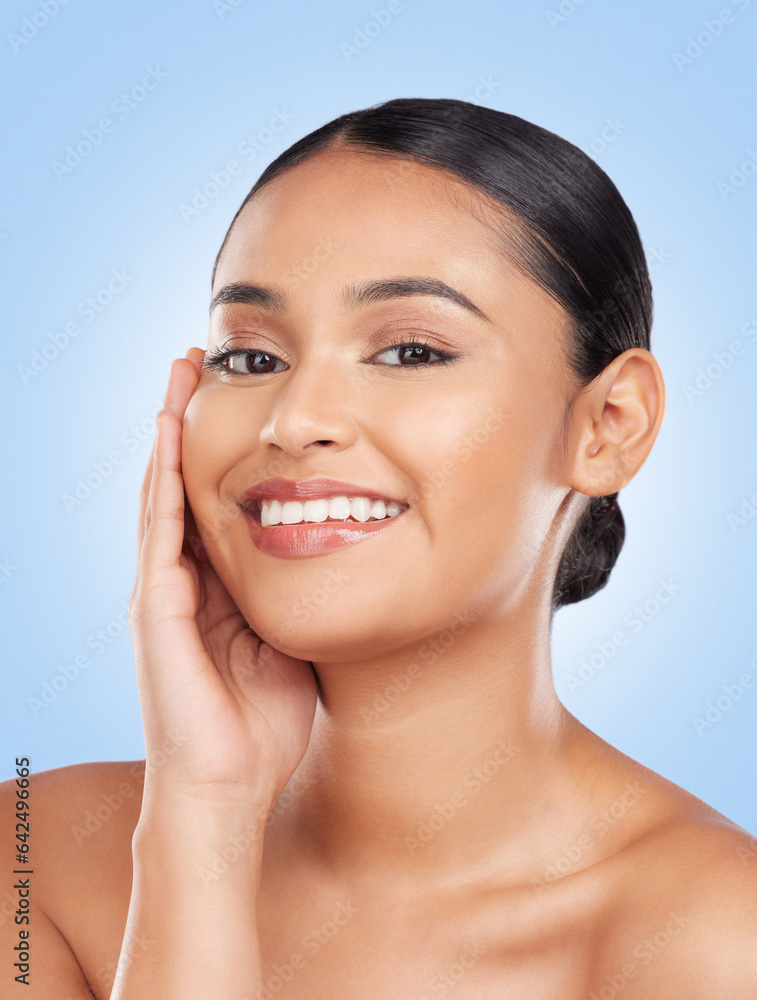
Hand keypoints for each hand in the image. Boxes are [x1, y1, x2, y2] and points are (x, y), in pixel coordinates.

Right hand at [129, 350, 318, 810]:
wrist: (228, 791)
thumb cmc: (264, 728)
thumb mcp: (294, 645)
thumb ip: (304, 600)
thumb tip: (346, 560)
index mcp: (218, 588)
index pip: (216, 502)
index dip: (223, 449)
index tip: (242, 396)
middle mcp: (185, 580)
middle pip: (184, 483)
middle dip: (191, 421)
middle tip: (201, 360)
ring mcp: (166, 592)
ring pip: (164, 493)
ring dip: (172, 431)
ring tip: (181, 373)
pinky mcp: (158, 609)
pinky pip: (159, 531)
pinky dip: (163, 478)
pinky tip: (168, 431)